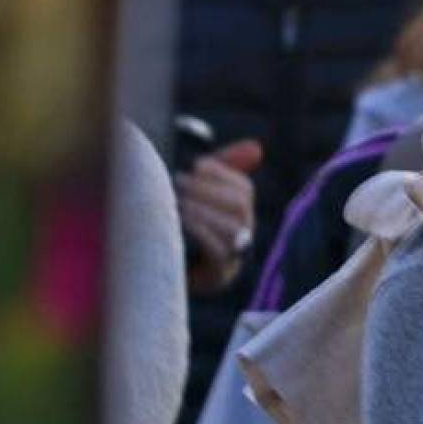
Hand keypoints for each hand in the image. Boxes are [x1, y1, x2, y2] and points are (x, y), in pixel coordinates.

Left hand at [178, 139, 261, 296]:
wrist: (165, 275)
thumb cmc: (184, 229)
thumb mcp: (200, 196)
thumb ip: (222, 169)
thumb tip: (257, 147)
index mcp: (241, 215)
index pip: (244, 189)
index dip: (222, 173)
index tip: (197, 164)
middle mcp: (243, 235)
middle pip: (240, 206)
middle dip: (209, 190)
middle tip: (179, 181)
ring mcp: (233, 257)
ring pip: (232, 228)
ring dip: (203, 210)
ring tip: (178, 200)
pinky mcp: (218, 276)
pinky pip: (218, 251)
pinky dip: (200, 231)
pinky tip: (181, 220)